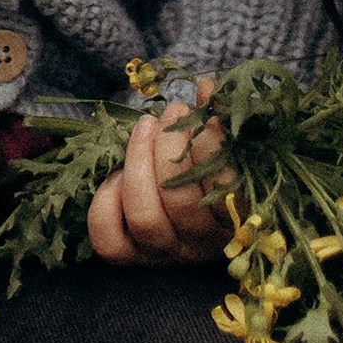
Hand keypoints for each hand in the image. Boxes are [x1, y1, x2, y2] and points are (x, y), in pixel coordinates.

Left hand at [86, 76, 230, 263]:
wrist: (191, 212)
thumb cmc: (214, 173)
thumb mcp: (226, 150)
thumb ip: (220, 121)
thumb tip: (210, 86)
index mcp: (234, 221)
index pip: (226, 192)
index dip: (213, 148)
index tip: (206, 114)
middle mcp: (199, 244)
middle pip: (181, 201)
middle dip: (170, 146)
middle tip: (173, 111)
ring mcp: (163, 253)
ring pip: (145, 216)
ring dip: (139, 162)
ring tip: (146, 125)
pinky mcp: (129, 256)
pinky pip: (109, 238)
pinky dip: (108, 201)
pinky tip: (116, 174)